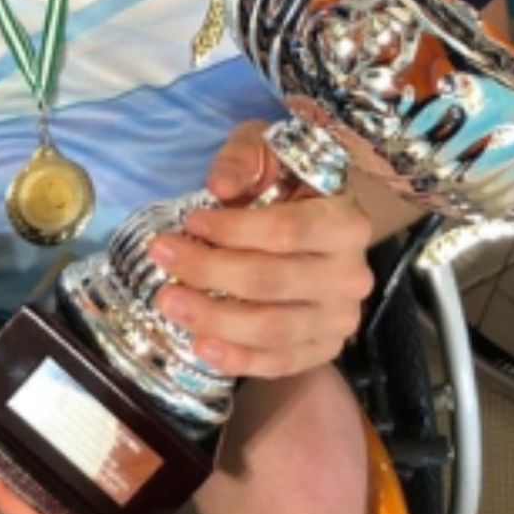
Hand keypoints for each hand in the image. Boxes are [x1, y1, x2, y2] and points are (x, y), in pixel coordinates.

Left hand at [146, 122, 373, 378]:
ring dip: (215, 318)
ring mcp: (340, 319)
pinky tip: (200, 345)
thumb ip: (244, 158)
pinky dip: (239, 359)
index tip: (190, 222)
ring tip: (168, 302)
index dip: (235, 230)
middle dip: (210, 272)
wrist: (320, 224)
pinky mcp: (323, 349)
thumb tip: (222, 187)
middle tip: (163, 258)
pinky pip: (280, 362)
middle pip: (272, 281)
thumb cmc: (289, 184)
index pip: (289, 231)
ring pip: (273, 328)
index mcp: (347, 223)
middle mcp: (351, 276)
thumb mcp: (267, 151)